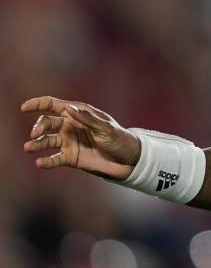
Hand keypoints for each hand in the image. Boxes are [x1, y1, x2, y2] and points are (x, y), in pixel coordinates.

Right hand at [21, 96, 140, 179]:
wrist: (128, 160)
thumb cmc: (120, 139)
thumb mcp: (107, 128)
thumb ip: (88, 119)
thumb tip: (68, 109)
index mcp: (79, 113)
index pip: (54, 105)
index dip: (38, 104)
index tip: (24, 107)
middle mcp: (70, 126)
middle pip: (47, 123)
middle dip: (39, 127)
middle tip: (35, 135)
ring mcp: (69, 142)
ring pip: (47, 141)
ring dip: (37, 144)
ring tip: (29, 148)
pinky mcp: (70, 157)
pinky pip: (55, 159)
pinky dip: (47, 161)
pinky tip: (40, 163)